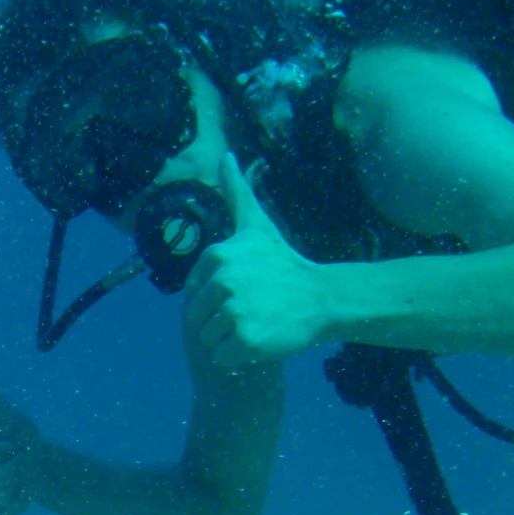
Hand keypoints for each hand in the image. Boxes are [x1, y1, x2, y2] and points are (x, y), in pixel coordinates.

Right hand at [0, 355, 41, 514]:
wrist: (34, 466)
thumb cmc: (17, 435)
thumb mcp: (5, 412)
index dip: (3, 451)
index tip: (12, 444)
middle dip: (11, 473)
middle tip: (17, 463)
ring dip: (10, 494)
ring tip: (16, 482)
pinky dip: (6, 511)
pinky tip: (13, 498)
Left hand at [185, 154, 331, 366]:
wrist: (321, 299)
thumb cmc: (284, 264)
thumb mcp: (256, 225)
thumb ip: (236, 192)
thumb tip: (226, 157)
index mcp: (217, 256)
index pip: (192, 293)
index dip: (214, 299)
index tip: (243, 292)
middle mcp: (222, 282)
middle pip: (197, 318)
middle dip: (220, 321)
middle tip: (252, 311)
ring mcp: (233, 311)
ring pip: (208, 339)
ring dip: (228, 339)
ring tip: (256, 324)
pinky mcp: (244, 340)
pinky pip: (221, 357)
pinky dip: (237, 358)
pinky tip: (259, 340)